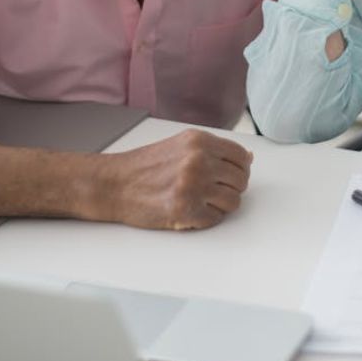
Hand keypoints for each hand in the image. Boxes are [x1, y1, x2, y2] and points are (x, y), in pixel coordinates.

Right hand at [85, 129, 252, 229]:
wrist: (113, 184)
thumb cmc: (143, 166)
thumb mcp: (180, 146)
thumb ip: (213, 150)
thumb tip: (248, 157)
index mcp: (199, 141)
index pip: (241, 156)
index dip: (240, 169)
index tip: (231, 175)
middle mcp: (198, 161)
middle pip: (241, 180)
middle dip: (231, 188)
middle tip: (213, 191)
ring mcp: (193, 186)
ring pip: (233, 202)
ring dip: (220, 205)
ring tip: (201, 202)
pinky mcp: (185, 210)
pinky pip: (215, 219)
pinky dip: (206, 219)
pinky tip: (190, 211)